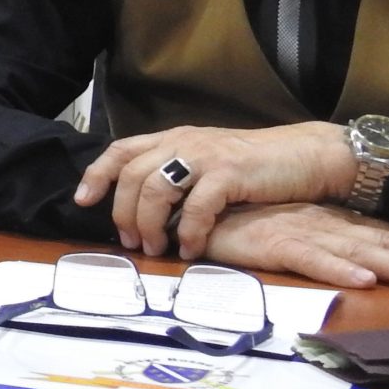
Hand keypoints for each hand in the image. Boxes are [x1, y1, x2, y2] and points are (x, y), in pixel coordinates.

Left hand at [76, 122, 357, 256]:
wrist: (306, 155)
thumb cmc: (256, 166)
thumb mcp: (207, 162)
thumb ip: (177, 174)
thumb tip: (145, 208)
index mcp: (174, 137)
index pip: (121, 150)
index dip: (97, 175)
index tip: (83, 202)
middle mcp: (184, 141)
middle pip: (132, 175)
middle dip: (123, 212)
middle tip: (130, 242)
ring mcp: (206, 155)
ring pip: (156, 188)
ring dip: (149, 224)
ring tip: (156, 249)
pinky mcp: (230, 173)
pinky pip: (196, 206)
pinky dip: (188, 232)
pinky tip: (189, 250)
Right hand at [200, 201, 388, 290]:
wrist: (184, 206)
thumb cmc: (230, 223)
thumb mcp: (280, 232)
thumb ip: (310, 241)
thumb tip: (347, 259)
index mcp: (325, 220)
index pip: (382, 235)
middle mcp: (319, 222)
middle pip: (382, 242)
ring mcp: (298, 230)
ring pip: (357, 251)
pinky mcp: (270, 242)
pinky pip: (310, 259)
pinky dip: (337, 270)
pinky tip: (363, 281)